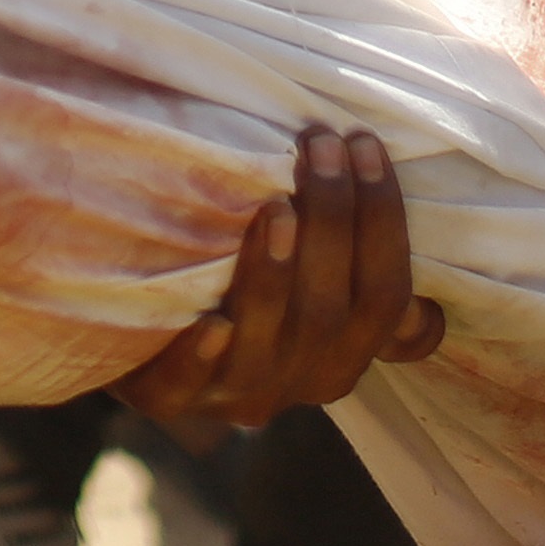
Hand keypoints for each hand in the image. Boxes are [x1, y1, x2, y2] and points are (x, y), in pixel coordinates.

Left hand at [113, 127, 446, 427]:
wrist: (136, 345)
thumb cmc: (236, 291)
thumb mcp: (304, 281)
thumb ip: (347, 262)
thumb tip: (408, 226)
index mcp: (342, 355)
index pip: (385, 296)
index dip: (383, 223)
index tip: (363, 144)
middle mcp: (297, 382)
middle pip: (330, 311)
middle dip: (333, 223)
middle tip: (321, 144)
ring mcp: (231, 394)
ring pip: (266, 345)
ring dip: (274, 277)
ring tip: (276, 209)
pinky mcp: (165, 400)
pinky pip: (185, 387)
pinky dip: (199, 357)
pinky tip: (212, 323)